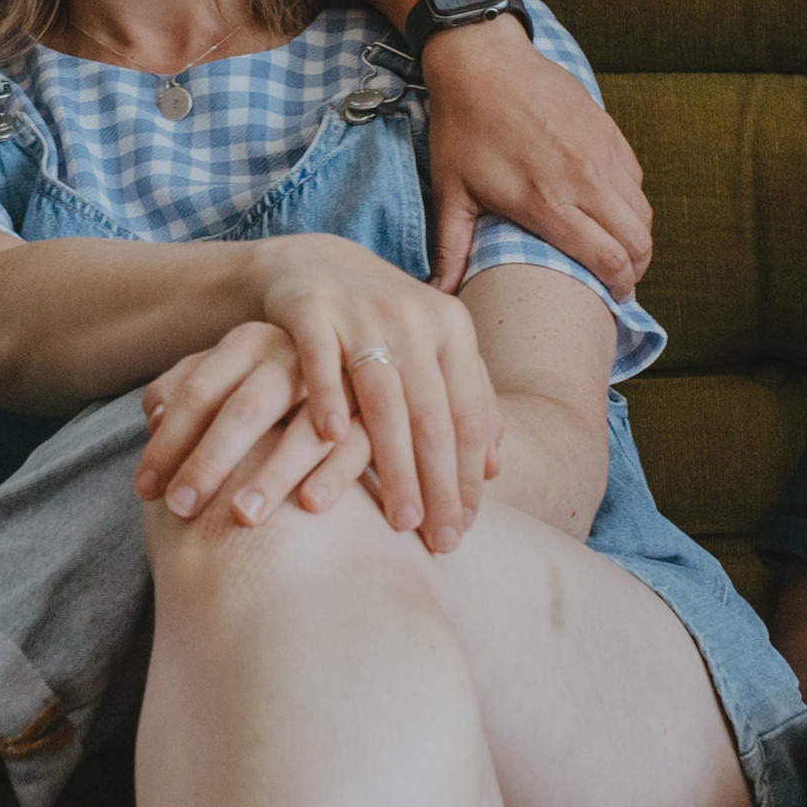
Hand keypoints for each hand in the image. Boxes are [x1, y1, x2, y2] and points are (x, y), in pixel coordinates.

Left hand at [131, 322, 380, 529]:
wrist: (360, 340)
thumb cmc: (275, 372)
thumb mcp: (233, 366)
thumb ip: (187, 384)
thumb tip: (153, 417)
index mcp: (247, 343)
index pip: (197, 393)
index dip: (168, 443)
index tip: (144, 492)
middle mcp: (290, 357)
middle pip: (244, 411)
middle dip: (209, 462)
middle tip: (179, 509)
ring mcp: (337, 383)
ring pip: (301, 431)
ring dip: (272, 476)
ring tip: (241, 518)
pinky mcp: (375, 412)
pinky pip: (356, 445)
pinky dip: (333, 474)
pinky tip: (310, 506)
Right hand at [150, 240, 500, 545]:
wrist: (314, 263)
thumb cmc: (380, 322)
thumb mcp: (433, 349)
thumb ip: (467, 397)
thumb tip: (495, 466)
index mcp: (453, 330)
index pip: (468, 415)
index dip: (469, 475)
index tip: (466, 528)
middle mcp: (415, 319)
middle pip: (433, 416)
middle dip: (439, 485)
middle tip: (439, 542)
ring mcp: (363, 313)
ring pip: (385, 399)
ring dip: (393, 463)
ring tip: (399, 519)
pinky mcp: (311, 310)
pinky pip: (321, 361)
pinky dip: (327, 397)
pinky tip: (332, 440)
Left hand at [419, 20, 650, 297]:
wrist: (483, 60)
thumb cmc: (463, 127)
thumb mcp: (452, 192)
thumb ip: (452, 248)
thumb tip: (438, 294)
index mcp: (548, 201)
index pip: (607, 257)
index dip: (618, 286)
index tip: (613, 300)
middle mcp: (585, 179)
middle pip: (638, 240)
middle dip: (636, 269)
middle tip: (622, 280)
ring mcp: (602, 152)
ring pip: (643, 210)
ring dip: (637, 236)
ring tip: (620, 249)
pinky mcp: (610, 130)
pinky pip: (636, 178)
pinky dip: (631, 202)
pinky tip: (611, 210)